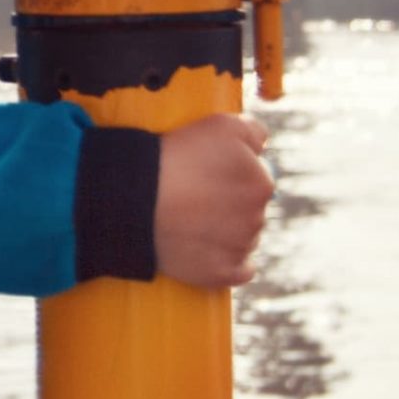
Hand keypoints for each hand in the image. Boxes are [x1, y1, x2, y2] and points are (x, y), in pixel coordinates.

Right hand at [153, 114, 273, 288]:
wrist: (134, 197)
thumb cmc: (175, 156)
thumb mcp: (219, 124)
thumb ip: (254, 131)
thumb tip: (264, 145)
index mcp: (262, 185)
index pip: (257, 181)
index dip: (231, 176)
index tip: (206, 174)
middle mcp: (257, 219)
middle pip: (251, 212)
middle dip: (230, 205)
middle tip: (195, 197)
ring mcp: (239, 249)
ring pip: (243, 240)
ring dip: (226, 232)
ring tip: (191, 221)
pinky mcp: (221, 274)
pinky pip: (238, 271)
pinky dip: (227, 263)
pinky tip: (208, 250)